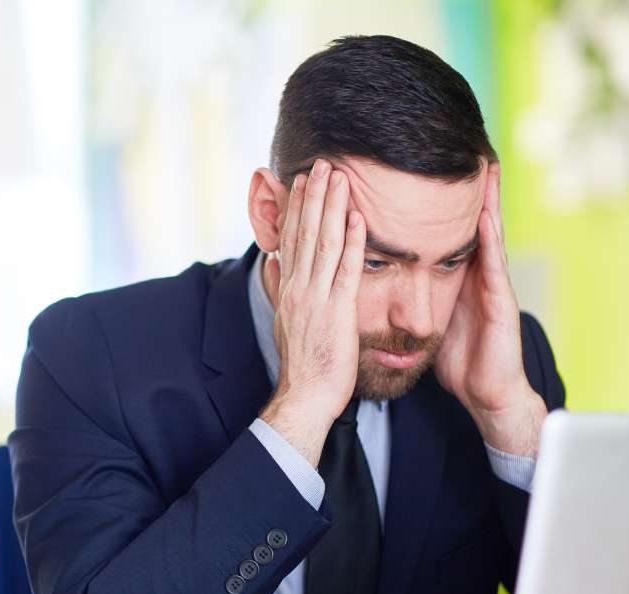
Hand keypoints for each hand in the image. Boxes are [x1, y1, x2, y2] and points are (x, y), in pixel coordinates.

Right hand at [259, 159, 366, 465]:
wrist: (305, 394)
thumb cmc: (302, 363)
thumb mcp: (284, 319)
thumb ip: (278, 286)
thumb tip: (271, 261)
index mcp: (287, 287)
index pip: (291, 238)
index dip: (297, 206)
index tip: (303, 179)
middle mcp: (298, 287)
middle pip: (305, 232)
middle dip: (314, 195)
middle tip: (322, 163)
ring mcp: (316, 297)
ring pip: (323, 243)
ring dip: (331, 207)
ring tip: (338, 176)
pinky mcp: (337, 311)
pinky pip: (346, 270)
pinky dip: (352, 242)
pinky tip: (357, 217)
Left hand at [434, 163, 545, 455]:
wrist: (484, 394)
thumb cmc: (457, 358)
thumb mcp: (428, 320)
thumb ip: (414, 296)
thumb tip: (380, 281)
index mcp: (453, 276)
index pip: (440, 230)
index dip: (430, 202)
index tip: (420, 169)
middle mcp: (474, 273)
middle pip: (468, 222)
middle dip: (465, 188)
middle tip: (464, 147)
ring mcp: (489, 284)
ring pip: (485, 233)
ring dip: (485, 200)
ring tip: (482, 165)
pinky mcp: (499, 301)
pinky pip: (492, 264)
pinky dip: (489, 238)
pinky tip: (483, 215)